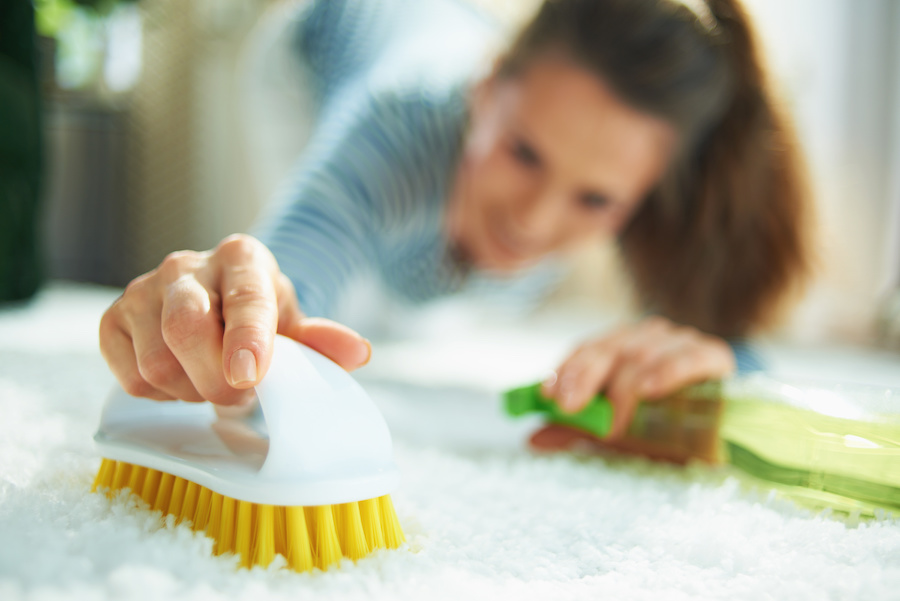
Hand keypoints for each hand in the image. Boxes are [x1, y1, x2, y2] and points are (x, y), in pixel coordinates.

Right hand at [99, 234, 370, 405]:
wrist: (215, 299)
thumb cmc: (258, 314)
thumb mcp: (294, 322)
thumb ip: (322, 340)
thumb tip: (358, 353)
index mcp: (242, 258)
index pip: (244, 298)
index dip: (247, 339)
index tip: (249, 375)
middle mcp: (186, 266)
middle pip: (187, 329)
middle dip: (217, 379)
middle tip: (241, 394)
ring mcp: (142, 290)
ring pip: (158, 363)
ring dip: (192, 390)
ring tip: (212, 379)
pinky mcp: (112, 320)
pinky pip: (131, 378)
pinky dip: (162, 393)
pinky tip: (182, 377)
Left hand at [536, 316, 734, 440]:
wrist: (728, 426)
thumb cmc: (665, 426)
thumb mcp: (618, 432)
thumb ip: (579, 431)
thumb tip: (532, 440)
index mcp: (621, 347)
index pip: (587, 350)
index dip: (567, 370)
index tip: (550, 396)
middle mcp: (647, 337)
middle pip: (609, 348)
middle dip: (585, 377)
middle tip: (571, 408)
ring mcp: (680, 342)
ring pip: (642, 352)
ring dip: (624, 385)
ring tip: (616, 419)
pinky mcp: (712, 355)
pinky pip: (686, 357)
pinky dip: (666, 371)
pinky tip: (650, 390)